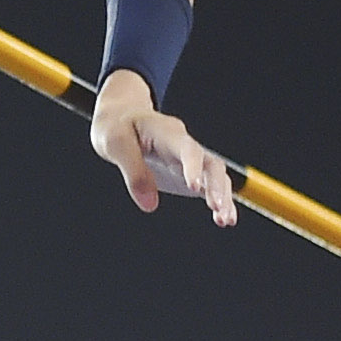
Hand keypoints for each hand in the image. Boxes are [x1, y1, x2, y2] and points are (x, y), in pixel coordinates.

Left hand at [90, 69, 236, 226]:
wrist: (121, 120)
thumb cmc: (117, 128)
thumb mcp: (115, 143)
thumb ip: (133, 172)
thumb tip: (149, 205)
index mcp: (166, 132)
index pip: (186, 148)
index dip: (193, 166)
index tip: (194, 187)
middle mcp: (184, 145)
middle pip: (210, 163)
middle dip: (216, 185)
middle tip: (217, 207)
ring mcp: (190, 160)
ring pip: (216, 176)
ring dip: (223, 197)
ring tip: (225, 220)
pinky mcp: (190, 173)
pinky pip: (210, 187)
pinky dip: (220, 202)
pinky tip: (224, 220)